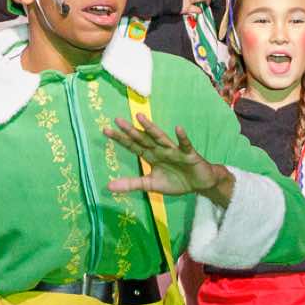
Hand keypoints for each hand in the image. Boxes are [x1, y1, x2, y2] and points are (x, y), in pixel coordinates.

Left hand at [104, 114, 229, 204]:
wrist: (199, 184)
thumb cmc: (175, 181)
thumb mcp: (150, 185)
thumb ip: (131, 184)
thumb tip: (108, 186)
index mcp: (151, 155)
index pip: (133, 146)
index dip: (120, 139)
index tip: (106, 130)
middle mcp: (160, 150)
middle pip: (143, 139)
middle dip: (131, 131)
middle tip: (117, 120)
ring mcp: (174, 151)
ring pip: (160, 138)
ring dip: (151, 128)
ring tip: (140, 117)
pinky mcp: (189, 155)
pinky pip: (185, 145)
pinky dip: (182, 138)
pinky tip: (178, 129)